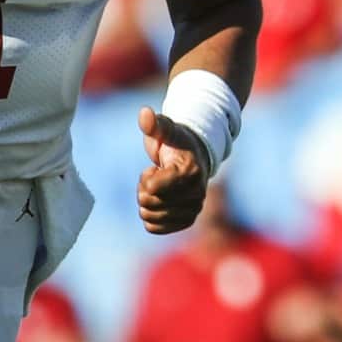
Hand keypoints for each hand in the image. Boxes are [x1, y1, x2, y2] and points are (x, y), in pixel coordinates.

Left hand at [136, 106, 207, 233]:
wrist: (193, 157)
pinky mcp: (187, 221)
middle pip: (149, 203)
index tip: (158, 166)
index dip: (147, 177)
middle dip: (144, 189)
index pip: (153, 188)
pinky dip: (150, 217)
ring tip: (159, 188)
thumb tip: (145, 113)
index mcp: (190, 172)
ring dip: (147, 202)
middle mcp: (196, 194)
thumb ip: (154, 123)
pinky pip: (155, 228)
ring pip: (150, 217)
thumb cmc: (175, 142)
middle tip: (157, 176)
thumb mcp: (164, 129)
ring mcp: (193, 209)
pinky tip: (159, 202)